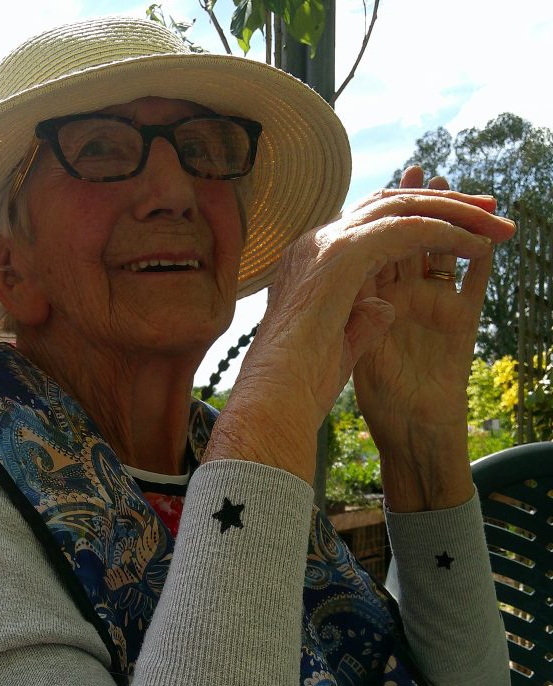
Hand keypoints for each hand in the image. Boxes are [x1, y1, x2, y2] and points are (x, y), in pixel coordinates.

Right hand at [205, 173, 513, 487]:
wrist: (275, 400)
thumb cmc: (299, 386)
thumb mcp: (338, 344)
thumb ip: (361, 319)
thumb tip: (386, 306)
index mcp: (309, 263)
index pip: (368, 224)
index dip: (413, 220)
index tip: (452, 227)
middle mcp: (314, 244)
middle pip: (386, 205)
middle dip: (439, 202)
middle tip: (484, 206)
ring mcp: (325, 245)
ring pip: (401, 208)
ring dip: (452, 211)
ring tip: (492, 219)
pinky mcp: (345, 255)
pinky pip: (408, 229)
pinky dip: (447, 232)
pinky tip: (478, 243)